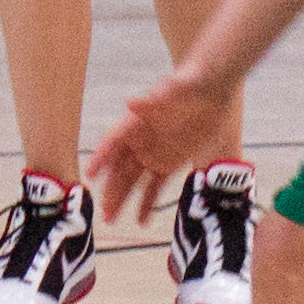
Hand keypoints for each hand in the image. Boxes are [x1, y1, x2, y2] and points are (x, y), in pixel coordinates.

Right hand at [88, 67, 240, 223]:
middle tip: (104, 211)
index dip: (101, 157)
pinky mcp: (169, 163)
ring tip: (112, 219)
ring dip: (122, 200)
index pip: (113, 141)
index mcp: (136, 121)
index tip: (90, 174)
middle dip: (111, 189)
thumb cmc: (190, 82)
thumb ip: (155, 97)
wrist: (213, 88)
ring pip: (133, 181)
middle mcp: (140, 140)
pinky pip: (155, 187)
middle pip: (120, 168)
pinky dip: (147, 203)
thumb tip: (131, 101)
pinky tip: (141, 221)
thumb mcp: (176, 86)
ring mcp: (153, 154)